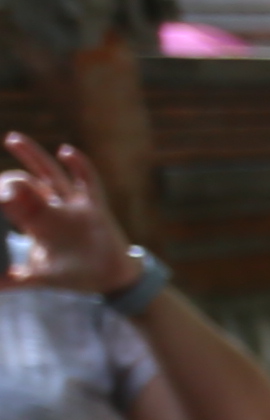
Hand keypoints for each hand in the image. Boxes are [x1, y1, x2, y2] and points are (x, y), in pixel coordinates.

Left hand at [0, 132, 137, 294]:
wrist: (110, 280)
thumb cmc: (76, 275)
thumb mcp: (41, 276)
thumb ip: (17, 279)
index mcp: (37, 222)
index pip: (14, 201)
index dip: (1, 195)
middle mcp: (53, 208)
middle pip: (28, 182)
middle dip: (10, 175)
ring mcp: (73, 205)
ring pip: (50, 174)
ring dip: (33, 156)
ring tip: (12, 139)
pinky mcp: (95, 206)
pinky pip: (87, 180)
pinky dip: (78, 164)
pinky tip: (65, 151)